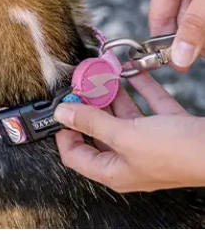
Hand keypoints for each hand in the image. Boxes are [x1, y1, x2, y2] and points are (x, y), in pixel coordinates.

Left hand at [54, 73, 204, 192]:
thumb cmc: (179, 153)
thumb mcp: (126, 136)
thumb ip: (93, 123)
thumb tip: (64, 113)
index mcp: (114, 170)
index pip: (75, 155)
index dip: (64, 132)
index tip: (63, 108)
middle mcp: (129, 159)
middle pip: (98, 131)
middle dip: (89, 106)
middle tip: (82, 85)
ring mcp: (149, 143)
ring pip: (122, 116)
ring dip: (113, 95)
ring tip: (102, 74)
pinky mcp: (167, 128)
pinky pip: (147, 106)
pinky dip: (139, 89)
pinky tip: (132, 72)